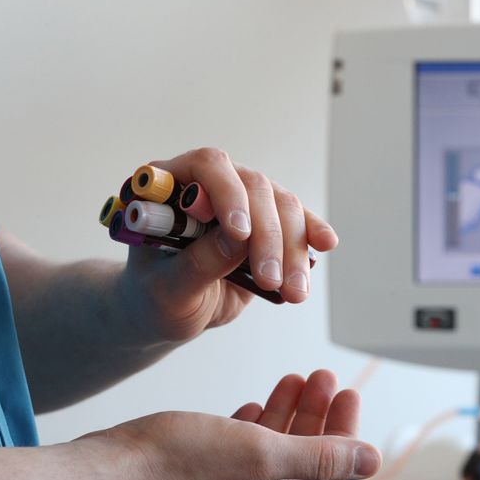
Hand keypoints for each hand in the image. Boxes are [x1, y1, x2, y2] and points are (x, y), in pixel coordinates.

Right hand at [85, 370, 379, 479]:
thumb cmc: (173, 462)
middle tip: (321, 376)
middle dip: (316, 414)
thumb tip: (372, 460)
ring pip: (271, 453)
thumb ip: (319, 455)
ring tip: (292, 379)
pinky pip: (239, 455)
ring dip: (286, 414)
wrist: (105, 477)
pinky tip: (252, 405)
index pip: (331, 468)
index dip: (345, 428)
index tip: (348, 391)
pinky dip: (253, 427)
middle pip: (303, 458)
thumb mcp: (258, 450)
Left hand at [118, 148, 338, 343]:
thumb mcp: (167, 288)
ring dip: (292, 248)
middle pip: (253, 186)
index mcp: (169, 185)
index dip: (227, 193)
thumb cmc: (154, 297)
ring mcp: (241, 200)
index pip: (206, 167)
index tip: (240, 233)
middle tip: (270, 280)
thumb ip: (198, 262)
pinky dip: (311, 234)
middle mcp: (209, 183)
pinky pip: (297, 220)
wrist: (171, 312)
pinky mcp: (266, 223)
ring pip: (281, 205)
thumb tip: (237, 241)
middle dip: (267, 235)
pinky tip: (325, 245)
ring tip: (294, 291)